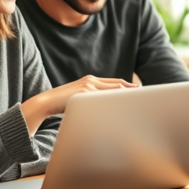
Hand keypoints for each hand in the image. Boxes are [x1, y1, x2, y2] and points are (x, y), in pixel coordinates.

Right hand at [21, 75, 137, 133]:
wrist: (45, 103)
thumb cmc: (62, 104)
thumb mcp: (79, 99)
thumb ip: (90, 99)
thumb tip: (101, 108)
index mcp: (90, 81)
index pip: (113, 82)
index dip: (126, 86)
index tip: (138, 90)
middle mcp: (91, 81)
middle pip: (117, 83)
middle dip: (130, 88)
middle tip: (143, 93)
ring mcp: (88, 86)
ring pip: (113, 89)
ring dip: (125, 93)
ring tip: (137, 99)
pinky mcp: (85, 93)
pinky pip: (104, 96)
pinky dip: (114, 99)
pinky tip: (122, 104)